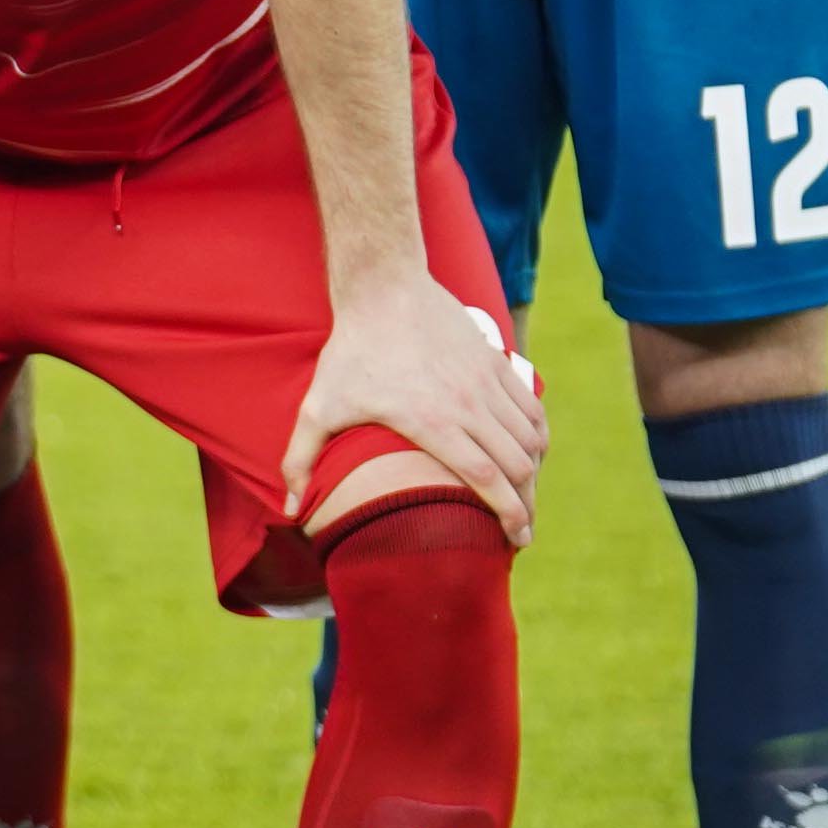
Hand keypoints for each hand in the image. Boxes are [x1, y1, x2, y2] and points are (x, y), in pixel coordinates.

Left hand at [286, 267, 548, 544]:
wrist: (384, 288)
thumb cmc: (351, 351)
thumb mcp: (318, 406)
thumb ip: (300, 459)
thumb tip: (289, 509)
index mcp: (432, 423)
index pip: (485, 480)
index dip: (507, 514)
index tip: (515, 539)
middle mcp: (468, 405)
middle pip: (518, 467)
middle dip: (527, 505)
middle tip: (521, 529)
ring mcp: (487, 382)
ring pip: (530, 439)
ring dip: (534, 474)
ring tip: (526, 496)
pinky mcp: (495, 363)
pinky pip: (532, 408)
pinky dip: (538, 436)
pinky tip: (532, 453)